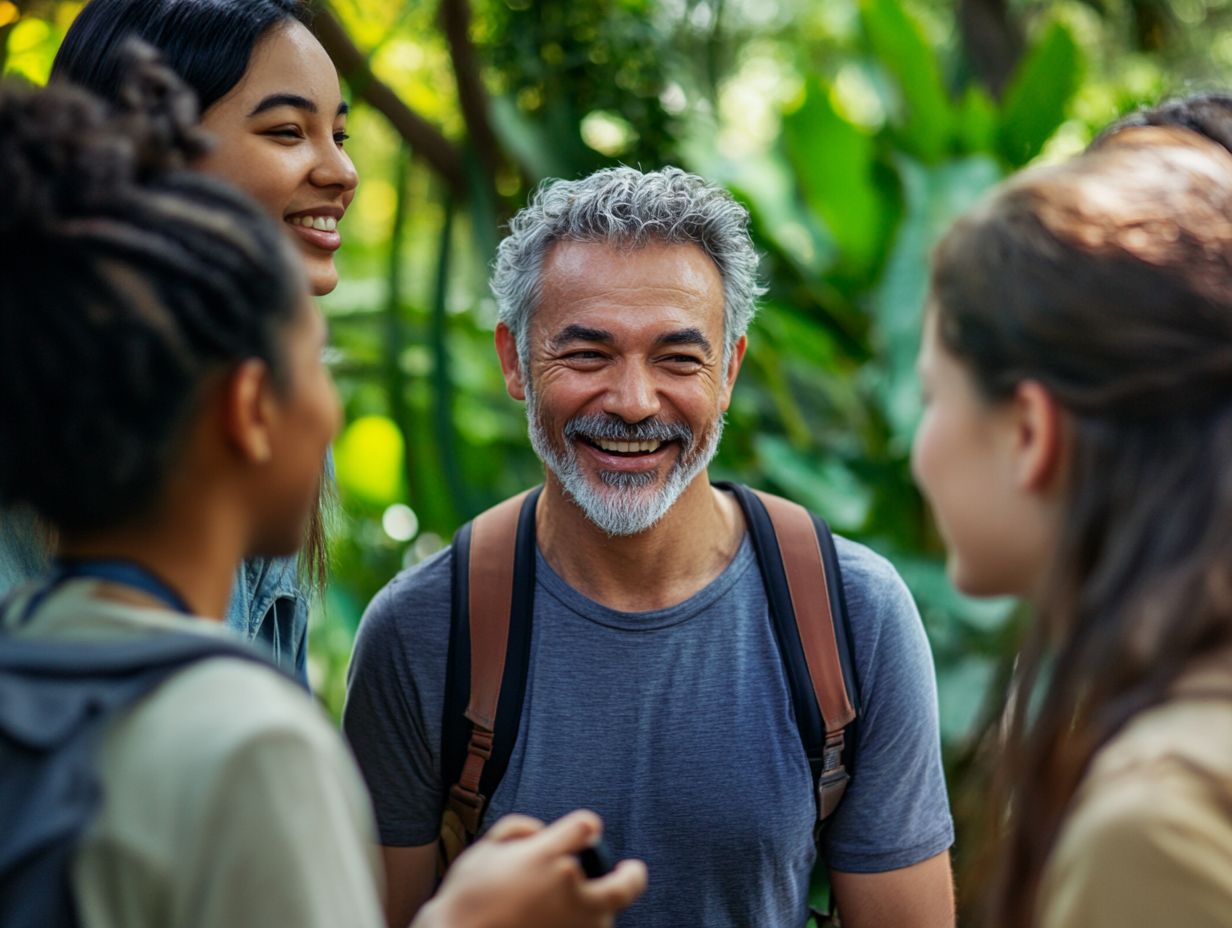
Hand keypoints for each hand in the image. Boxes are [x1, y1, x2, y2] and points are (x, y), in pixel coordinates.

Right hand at [414, 810, 646, 927]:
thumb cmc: (464, 897)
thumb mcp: (483, 850)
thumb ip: (517, 830)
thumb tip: (540, 832)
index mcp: (548, 856)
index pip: (586, 827)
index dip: (586, 827)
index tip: (586, 831)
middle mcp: (569, 889)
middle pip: (624, 884)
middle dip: (633, 876)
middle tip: (633, 871)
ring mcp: (573, 925)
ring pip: (604, 917)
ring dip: (598, 910)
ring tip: (577, 909)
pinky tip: (564, 924)